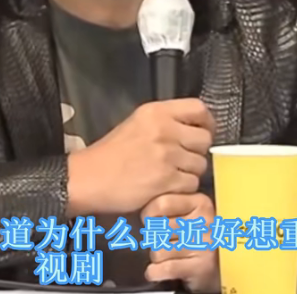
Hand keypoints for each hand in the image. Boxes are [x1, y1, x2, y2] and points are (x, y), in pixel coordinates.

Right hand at [66, 98, 213, 214]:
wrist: (89, 178)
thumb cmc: (110, 154)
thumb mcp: (136, 123)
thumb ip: (165, 121)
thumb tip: (194, 125)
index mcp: (156, 112)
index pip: (199, 109)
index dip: (207, 122)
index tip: (204, 132)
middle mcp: (163, 130)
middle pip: (205, 139)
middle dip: (197, 152)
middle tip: (183, 159)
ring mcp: (166, 155)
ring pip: (200, 164)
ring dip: (190, 172)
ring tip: (170, 174)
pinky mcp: (166, 179)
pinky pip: (191, 184)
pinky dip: (182, 189)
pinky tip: (165, 186)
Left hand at [142, 192, 219, 293]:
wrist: (219, 266)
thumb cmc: (195, 234)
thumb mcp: (187, 211)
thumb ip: (168, 200)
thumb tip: (140, 200)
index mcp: (200, 202)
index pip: (162, 203)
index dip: (149, 213)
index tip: (150, 219)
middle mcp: (205, 221)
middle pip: (158, 228)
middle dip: (153, 237)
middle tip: (161, 240)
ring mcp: (205, 245)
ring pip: (159, 250)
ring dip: (156, 255)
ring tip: (166, 254)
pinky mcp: (202, 267)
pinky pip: (165, 268)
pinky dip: (155, 272)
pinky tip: (156, 270)